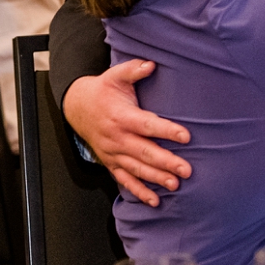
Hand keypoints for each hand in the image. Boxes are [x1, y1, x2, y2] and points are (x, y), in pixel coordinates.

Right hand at [61, 59, 192, 206]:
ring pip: (136, 169)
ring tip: (176, 185)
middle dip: (166, 162)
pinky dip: (138, 191)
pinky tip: (154, 201)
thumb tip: (151, 64)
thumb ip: (133, 70)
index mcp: (122, 116)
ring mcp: (113, 152)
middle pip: (144, 152)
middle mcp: (117, 137)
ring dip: (156, 178)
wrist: (77, 107)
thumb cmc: (103, 90)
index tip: (187, 136)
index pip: (147, 124)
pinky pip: (124, 180)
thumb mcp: (115, 75)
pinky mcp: (111, 162)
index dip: (166, 130)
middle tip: (187, 170)